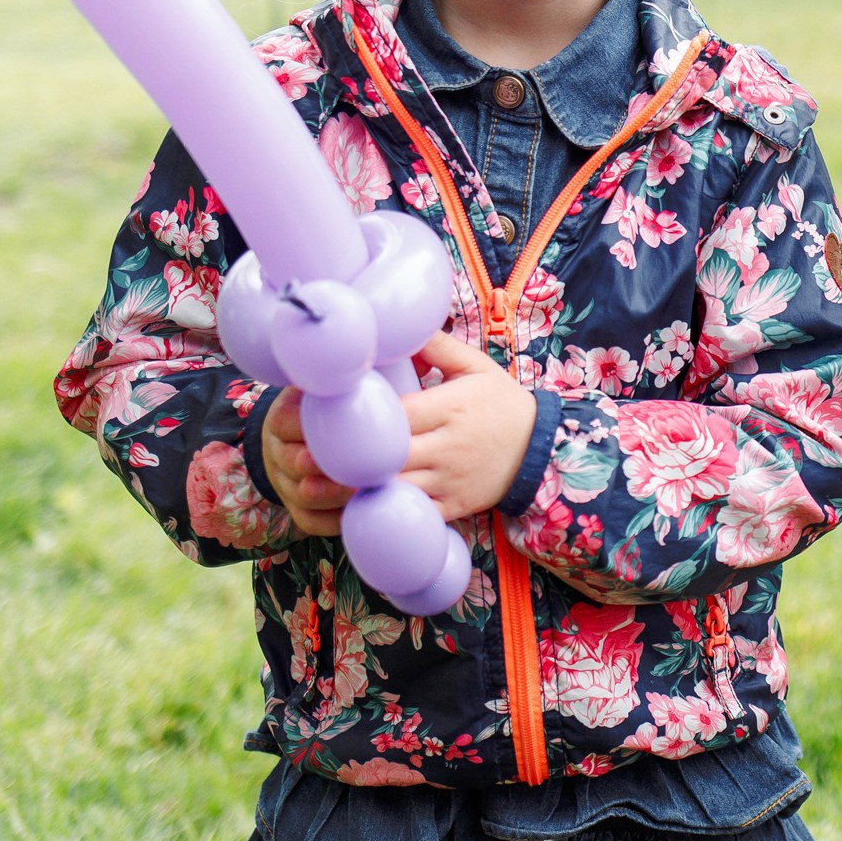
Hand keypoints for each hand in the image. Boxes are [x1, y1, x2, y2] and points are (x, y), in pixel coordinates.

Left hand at [260, 333, 539, 533]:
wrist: (541, 450)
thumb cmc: (502, 403)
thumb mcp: (477, 366)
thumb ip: (437, 346)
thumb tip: (394, 325)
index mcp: (450, 408)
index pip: (398, 414)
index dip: (361, 420)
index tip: (324, 417)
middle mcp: (448, 446)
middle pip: (389, 456)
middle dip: (346, 459)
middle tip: (300, 456)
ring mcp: (449, 481)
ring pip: (395, 490)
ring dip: (354, 491)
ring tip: (312, 486)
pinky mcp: (451, 507)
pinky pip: (411, 515)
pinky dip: (381, 514)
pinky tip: (349, 511)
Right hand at [261, 388, 354, 537]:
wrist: (301, 440)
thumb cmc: (329, 406)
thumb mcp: (325, 387)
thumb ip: (338, 379)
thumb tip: (369, 358)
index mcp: (282, 417)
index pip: (285, 421)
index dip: (307, 426)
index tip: (337, 427)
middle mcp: (277, 452)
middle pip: (291, 462)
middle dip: (321, 466)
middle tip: (353, 467)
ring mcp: (284, 484)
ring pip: (302, 496)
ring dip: (332, 496)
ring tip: (362, 491)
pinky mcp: (298, 511)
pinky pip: (311, 521)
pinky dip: (335, 521)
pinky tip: (361, 514)